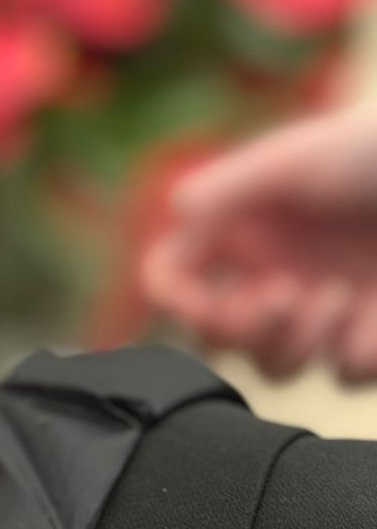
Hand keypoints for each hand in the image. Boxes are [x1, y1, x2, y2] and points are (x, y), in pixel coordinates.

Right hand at [145, 103, 376, 381]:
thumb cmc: (364, 154)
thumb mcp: (287, 162)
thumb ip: (224, 191)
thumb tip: (175, 216)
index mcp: (239, 228)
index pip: (173, 276)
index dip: (176, 299)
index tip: (207, 303)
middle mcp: (270, 270)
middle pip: (219, 339)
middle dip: (246, 328)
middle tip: (285, 294)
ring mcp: (318, 306)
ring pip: (277, 366)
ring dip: (301, 340)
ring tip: (340, 294)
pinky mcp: (367, 334)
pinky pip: (344, 373)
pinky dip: (355, 349)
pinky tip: (374, 307)